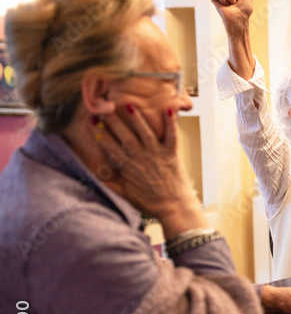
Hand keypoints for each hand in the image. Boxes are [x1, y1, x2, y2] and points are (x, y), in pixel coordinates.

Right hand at [93, 104, 203, 235]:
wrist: (174, 207)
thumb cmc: (149, 202)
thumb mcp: (124, 194)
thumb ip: (109, 182)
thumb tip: (92, 172)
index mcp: (128, 168)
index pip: (110, 148)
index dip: (100, 134)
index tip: (92, 121)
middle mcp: (142, 159)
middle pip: (125, 137)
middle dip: (114, 122)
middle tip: (104, 107)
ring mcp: (158, 155)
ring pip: (146, 133)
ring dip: (137, 120)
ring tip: (129, 105)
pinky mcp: (172, 154)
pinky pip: (172, 136)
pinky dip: (171, 123)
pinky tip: (168, 110)